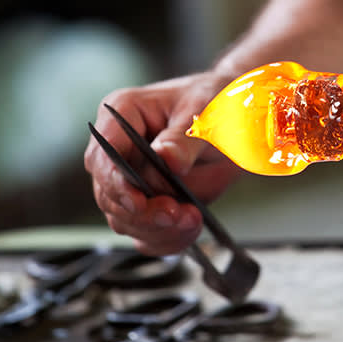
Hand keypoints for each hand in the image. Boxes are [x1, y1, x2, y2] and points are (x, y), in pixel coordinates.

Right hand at [84, 71, 242, 254]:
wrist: (239, 120)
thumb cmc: (216, 102)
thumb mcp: (206, 113)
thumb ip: (184, 139)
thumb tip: (165, 159)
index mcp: (123, 113)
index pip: (103, 153)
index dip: (115, 181)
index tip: (139, 200)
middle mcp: (120, 149)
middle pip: (109, 194)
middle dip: (141, 212)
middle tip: (176, 214)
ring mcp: (132, 179)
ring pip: (124, 219)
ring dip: (157, 229)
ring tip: (191, 219)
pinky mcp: (150, 203)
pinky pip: (146, 233)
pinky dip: (166, 239)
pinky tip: (189, 229)